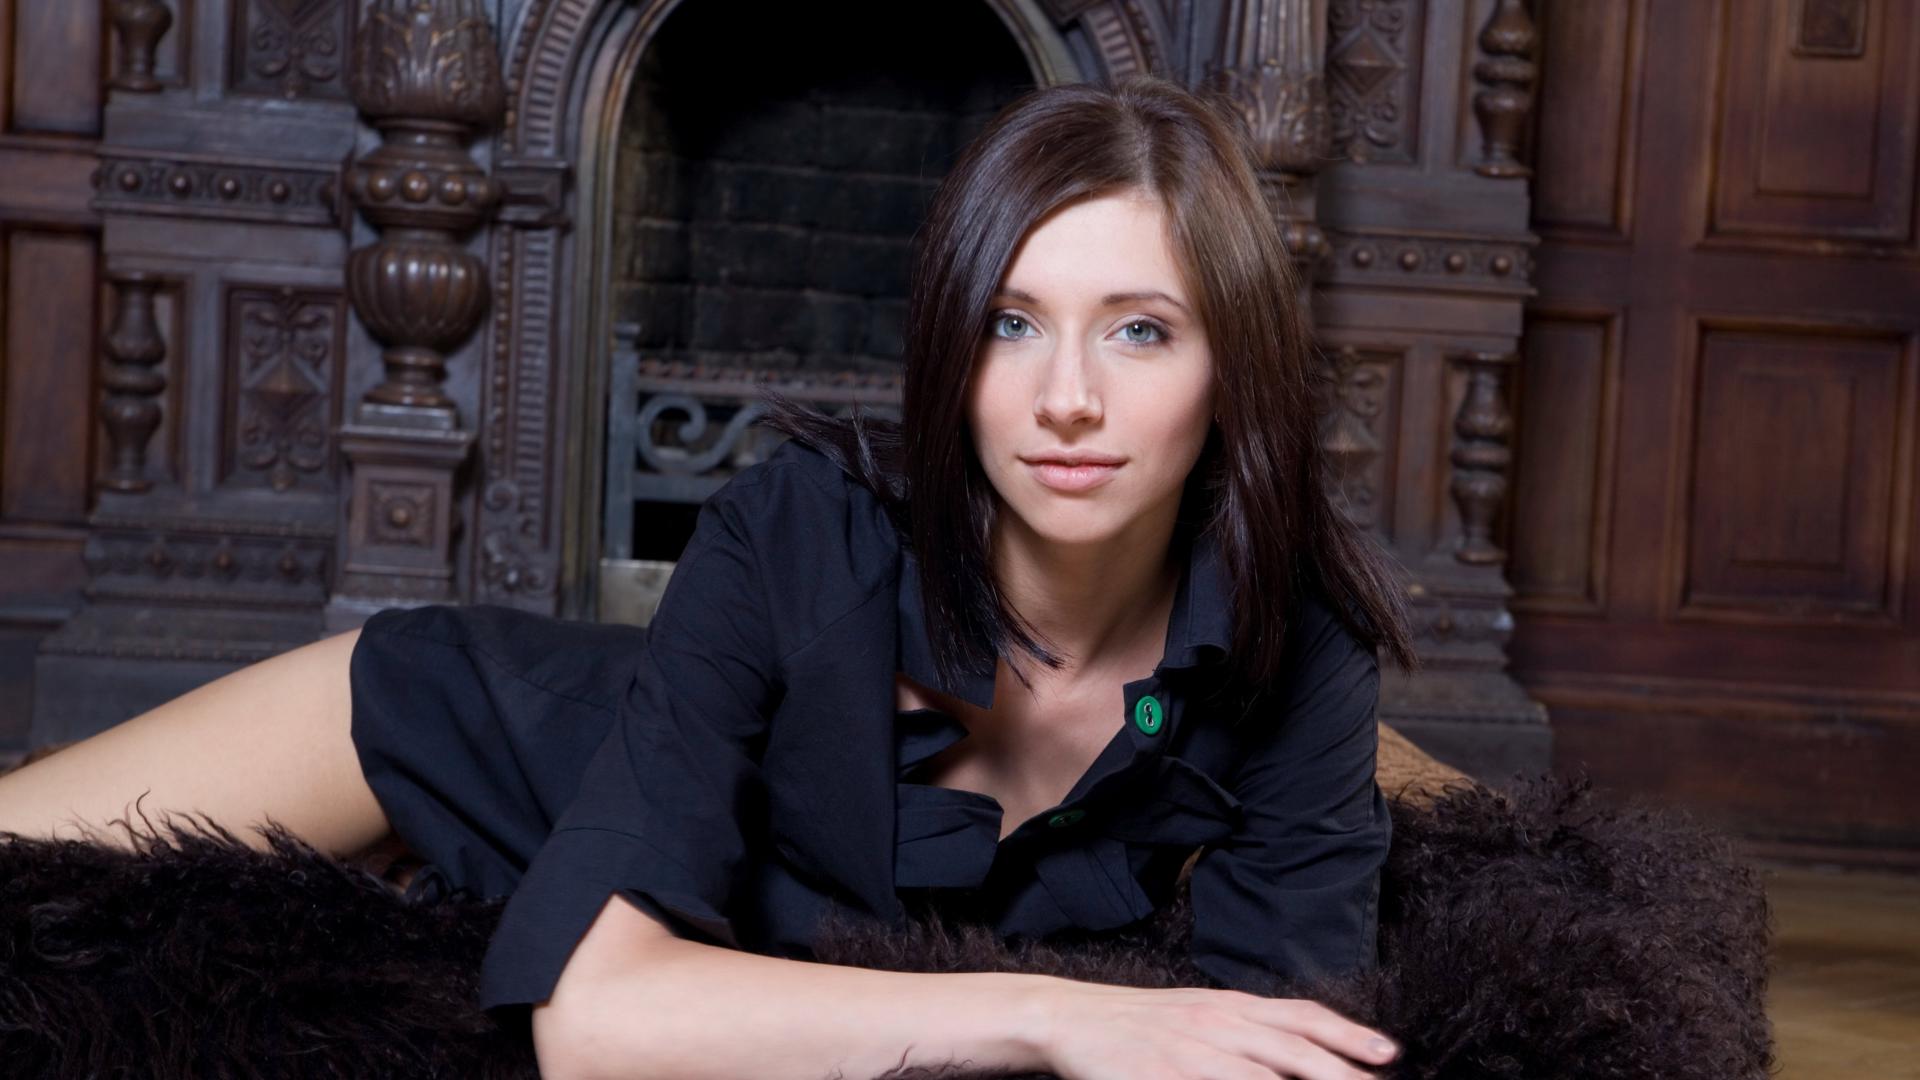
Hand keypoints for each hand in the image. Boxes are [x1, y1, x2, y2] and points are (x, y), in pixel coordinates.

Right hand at [1032, 981, 1399, 1079]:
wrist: (1069, 1018)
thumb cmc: (1139, 1025)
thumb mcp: (1200, 1016)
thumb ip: (1247, 1032)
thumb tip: (1297, 1053)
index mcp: (1230, 1007)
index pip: (1302, 1017)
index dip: (1348, 1034)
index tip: (1388, 1054)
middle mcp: (1218, 1024)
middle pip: (1294, 1050)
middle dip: (1342, 1073)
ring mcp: (1190, 1051)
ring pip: (1259, 1076)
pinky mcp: (1159, 1075)